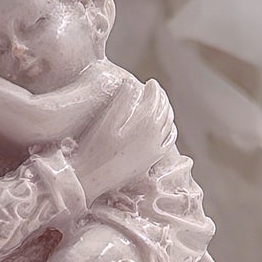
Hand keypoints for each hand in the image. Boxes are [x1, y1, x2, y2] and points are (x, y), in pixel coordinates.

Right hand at [65, 79, 172, 202]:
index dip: (154, 89)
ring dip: (167, 112)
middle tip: (157, 90)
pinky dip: (170, 129)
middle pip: (164, 111)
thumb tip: (132, 84)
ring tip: (162, 104)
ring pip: (169, 125)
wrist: (91, 178)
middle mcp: (154, 137)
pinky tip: (167, 127)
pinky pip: (168, 142)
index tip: (151, 82)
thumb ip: (122, 101)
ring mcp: (155, 150)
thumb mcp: (106, 121)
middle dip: (162, 99)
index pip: (155, 100)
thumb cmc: (94, 148)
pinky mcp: (151, 160)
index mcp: (144, 124)